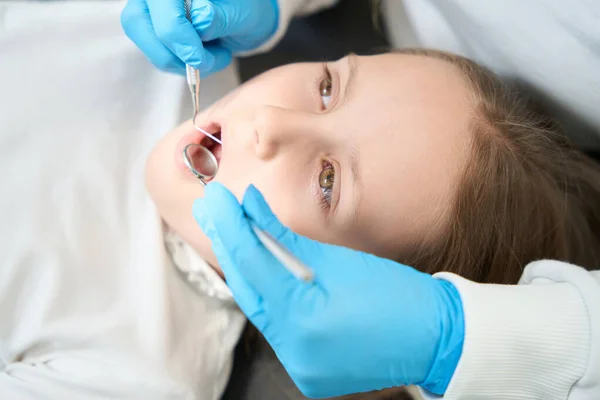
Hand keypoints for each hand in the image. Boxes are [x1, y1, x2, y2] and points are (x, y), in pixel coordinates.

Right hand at [121, 0, 278, 74]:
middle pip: (138, 23)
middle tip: (205, 61)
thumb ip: (219, 16)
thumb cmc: (245, 8)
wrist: (244, 17)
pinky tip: (204, 58)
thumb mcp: (241, 12)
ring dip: (180, 63)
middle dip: (174, 52)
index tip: (197, 58)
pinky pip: (157, 55)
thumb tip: (199, 20)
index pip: (161, 4)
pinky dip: (181, 65)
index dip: (175, 33)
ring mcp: (149, 10)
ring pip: (146, 44)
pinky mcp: (152, 31)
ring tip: (214, 57)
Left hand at [193, 183, 464, 397]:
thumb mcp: (338, 260)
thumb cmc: (396, 296)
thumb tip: (249, 206)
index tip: (215, 197)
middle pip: (248, 290)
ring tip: (228, 232)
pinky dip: (265, 295)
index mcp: (306, 322)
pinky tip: (255, 267)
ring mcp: (299, 367)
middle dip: (228, 247)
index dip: (231, 227)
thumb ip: (285, 236)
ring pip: (258, 309)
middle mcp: (295, 353)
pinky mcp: (306, 371)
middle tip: (211, 210)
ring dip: (243, 270)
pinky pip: (275, 327)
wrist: (435, 338)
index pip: (253, 265)